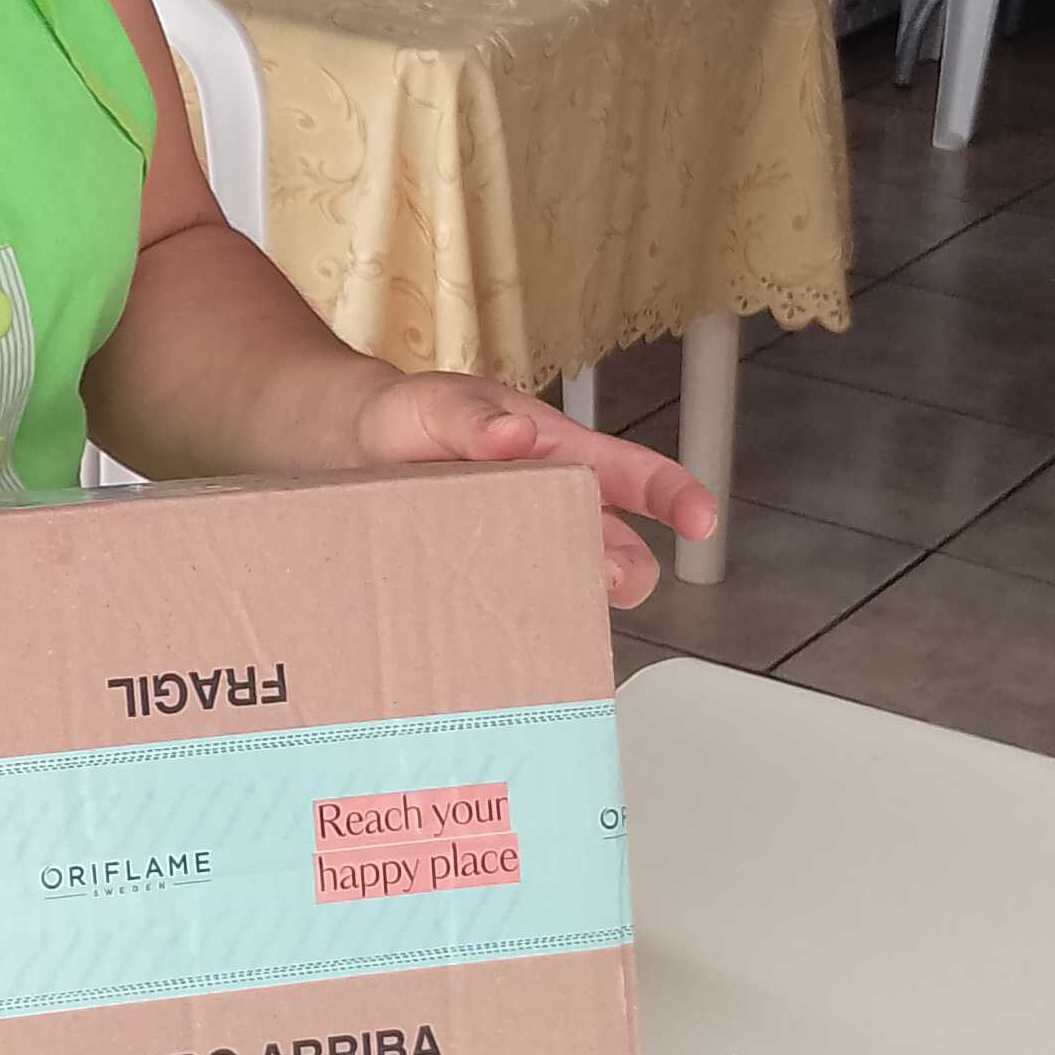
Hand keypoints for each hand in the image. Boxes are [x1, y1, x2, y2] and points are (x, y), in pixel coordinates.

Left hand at [355, 373, 715, 605]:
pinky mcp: (489, 583)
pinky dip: (523, 632)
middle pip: (619, 550)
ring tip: (545, 624)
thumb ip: (470, 418)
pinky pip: (521, 614)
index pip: (635, 473)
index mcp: (560, 454)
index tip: (701, 520)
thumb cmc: (411, 417)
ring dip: (571, 607)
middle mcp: (554, 507)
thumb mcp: (436, 405)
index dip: (676, 495)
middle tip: (600, 574)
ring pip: (573, 589)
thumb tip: (513, 433)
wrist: (353, 450)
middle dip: (622, 568)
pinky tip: (502, 649)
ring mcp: (523, 549)